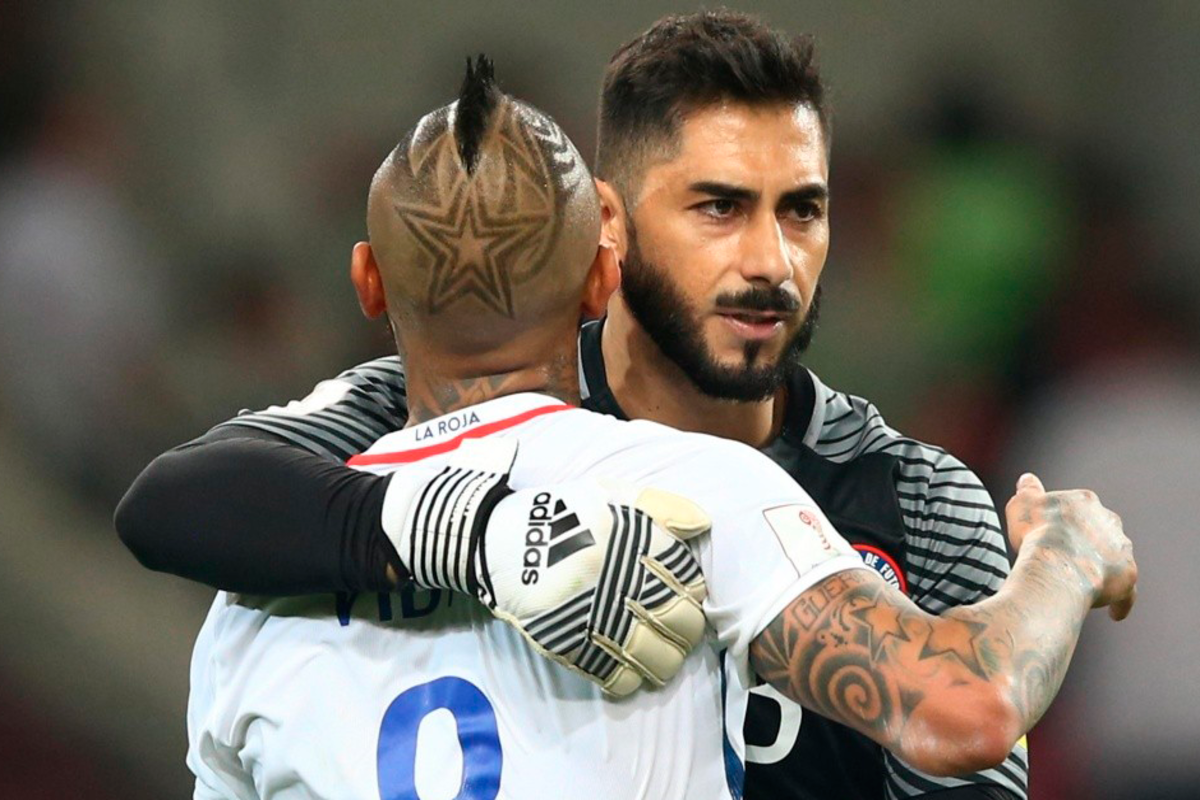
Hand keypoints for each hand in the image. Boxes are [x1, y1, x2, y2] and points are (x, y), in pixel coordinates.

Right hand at [382, 437, 709, 695]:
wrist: (492, 537)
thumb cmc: (558, 513)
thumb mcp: (608, 493)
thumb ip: (660, 503)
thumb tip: (703, 524)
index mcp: (632, 536)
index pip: (687, 575)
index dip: (694, 590)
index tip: (688, 596)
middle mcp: (618, 575)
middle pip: (679, 620)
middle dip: (688, 631)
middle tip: (681, 632)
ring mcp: (592, 611)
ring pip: (654, 655)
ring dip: (666, 663)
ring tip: (662, 660)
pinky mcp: (567, 641)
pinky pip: (613, 675)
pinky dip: (628, 680)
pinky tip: (629, 673)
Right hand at [1005, 472, 1137, 619]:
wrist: (1056, 564)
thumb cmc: (1036, 533)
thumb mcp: (1022, 504)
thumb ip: (1028, 491)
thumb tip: (1027, 479)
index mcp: (1085, 502)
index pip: (1080, 508)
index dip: (1066, 521)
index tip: (1056, 532)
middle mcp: (1109, 522)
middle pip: (1103, 530)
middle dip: (1092, 541)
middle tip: (1072, 557)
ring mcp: (1120, 549)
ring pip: (1117, 559)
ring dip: (1106, 568)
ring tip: (1091, 584)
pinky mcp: (1127, 576)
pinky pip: (1127, 593)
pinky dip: (1121, 602)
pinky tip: (1114, 614)